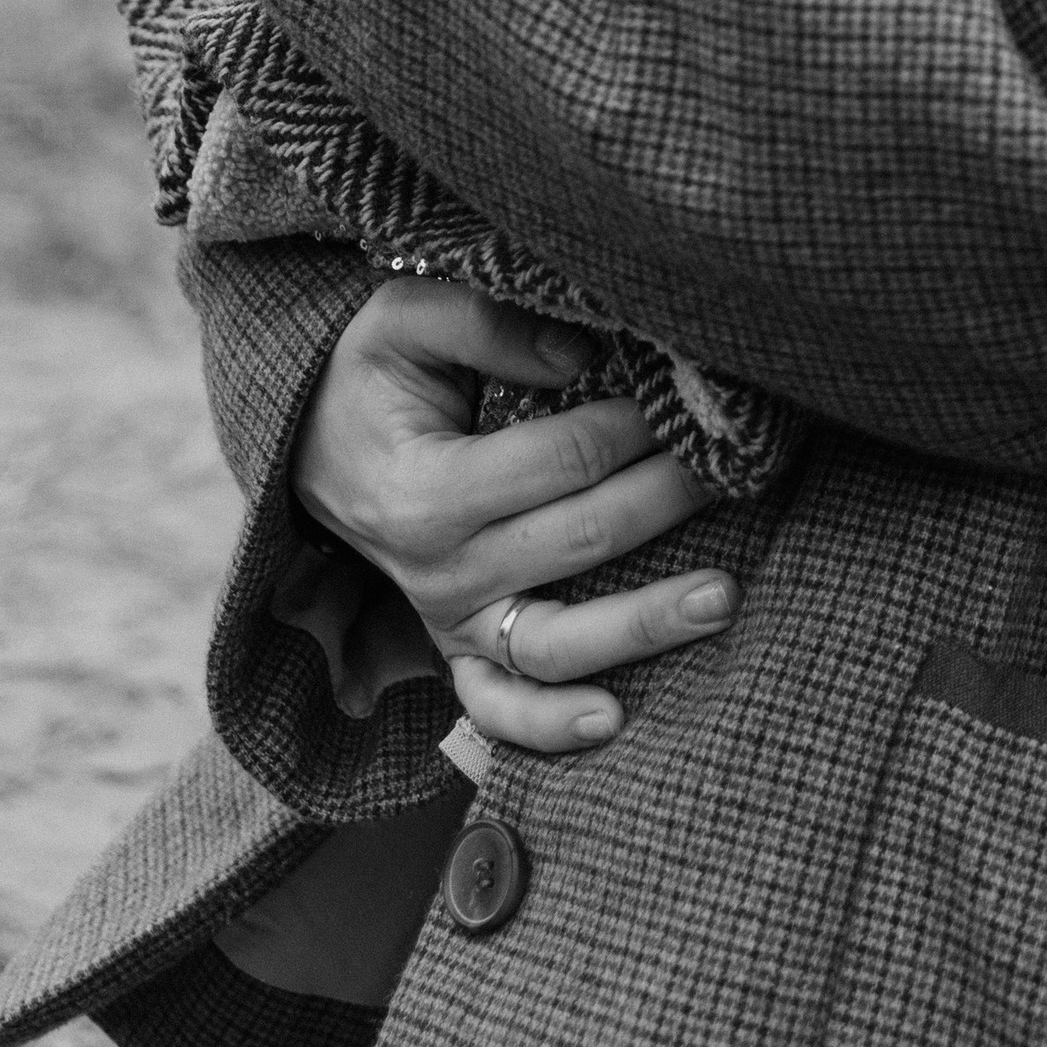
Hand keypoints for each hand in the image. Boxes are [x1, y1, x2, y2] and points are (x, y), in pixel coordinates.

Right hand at [291, 279, 738, 753]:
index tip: (687, 397)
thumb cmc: (368, 377)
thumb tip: (581, 350)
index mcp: (426, 490)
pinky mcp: (459, 653)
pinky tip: (615, 719)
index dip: (631, 428)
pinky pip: (500, 711)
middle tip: (737, 467)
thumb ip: (486, 322)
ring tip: (723, 595)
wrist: (309, 449)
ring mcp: (449, 622)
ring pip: (556, 645)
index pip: (557, 461)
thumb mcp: (403, 319)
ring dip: (644, 625)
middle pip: (579, 542)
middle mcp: (438, 571)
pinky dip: (550, 728)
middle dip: (667, 500)